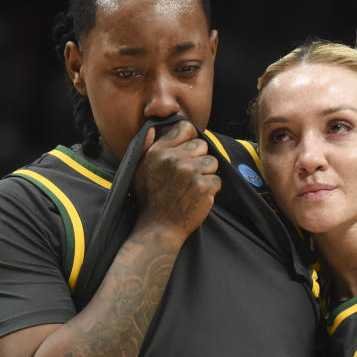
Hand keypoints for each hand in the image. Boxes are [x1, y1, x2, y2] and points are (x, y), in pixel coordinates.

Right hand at [134, 120, 220, 243]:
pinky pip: (217, 180)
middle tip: (187, 177)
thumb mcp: (139, 170)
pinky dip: (211, 190)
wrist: (158, 228)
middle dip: (199, 159)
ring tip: (192, 187)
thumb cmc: (149, 199)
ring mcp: (190, 172)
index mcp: (159, 151)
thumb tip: (153, 128)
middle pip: (202, 145)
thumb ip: (146, 147)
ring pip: (212, 162)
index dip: (190, 140)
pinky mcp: (203, 187)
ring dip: (206, 175)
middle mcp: (174, 159)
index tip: (187, 153)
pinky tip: (197, 197)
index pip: (186, 128)